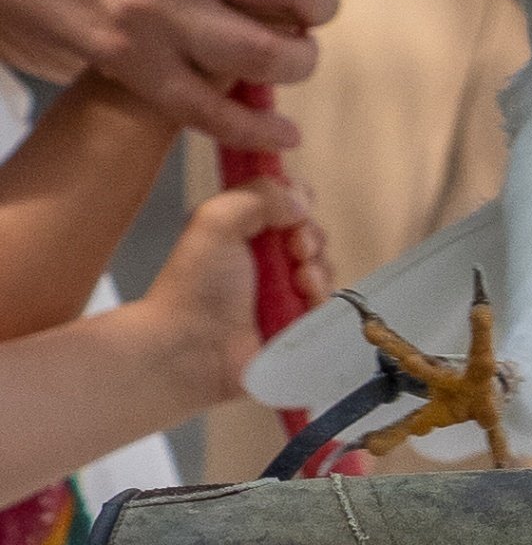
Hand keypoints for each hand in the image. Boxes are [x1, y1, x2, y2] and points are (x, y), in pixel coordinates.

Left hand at [135, 181, 329, 406]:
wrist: (193, 350)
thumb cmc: (197, 287)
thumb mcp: (216, 221)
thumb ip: (259, 195)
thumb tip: (301, 201)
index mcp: (240, 231)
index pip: (284, 205)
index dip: (296, 204)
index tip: (291, 215)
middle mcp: (261, 260)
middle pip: (309, 235)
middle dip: (310, 239)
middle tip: (296, 251)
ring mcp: (280, 293)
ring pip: (322, 269)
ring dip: (318, 270)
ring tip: (300, 282)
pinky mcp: (295, 324)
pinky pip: (326, 305)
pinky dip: (321, 299)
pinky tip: (306, 301)